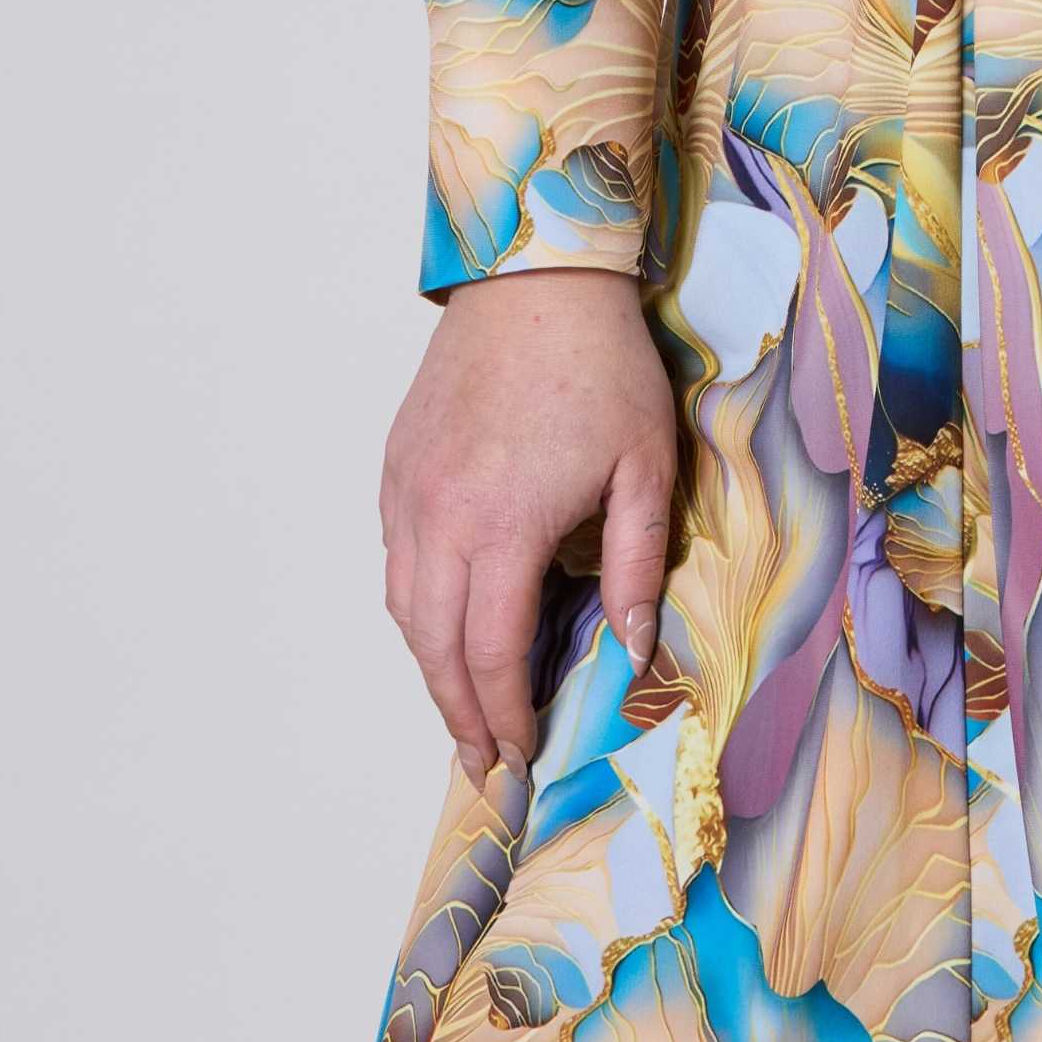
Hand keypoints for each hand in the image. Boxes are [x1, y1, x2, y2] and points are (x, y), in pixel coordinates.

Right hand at [380, 270, 676, 792]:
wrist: (536, 280)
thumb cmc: (603, 367)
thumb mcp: (645, 466)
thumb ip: (634, 566)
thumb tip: (633, 652)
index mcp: (503, 528)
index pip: (492, 655)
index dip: (506, 716)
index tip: (522, 757)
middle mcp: (440, 519)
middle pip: (435, 648)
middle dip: (461, 715)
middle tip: (485, 762)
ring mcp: (409, 493)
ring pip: (405, 608)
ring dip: (432, 667)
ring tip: (465, 708)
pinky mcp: (397, 467)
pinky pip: (396, 559)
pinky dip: (417, 607)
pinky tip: (446, 622)